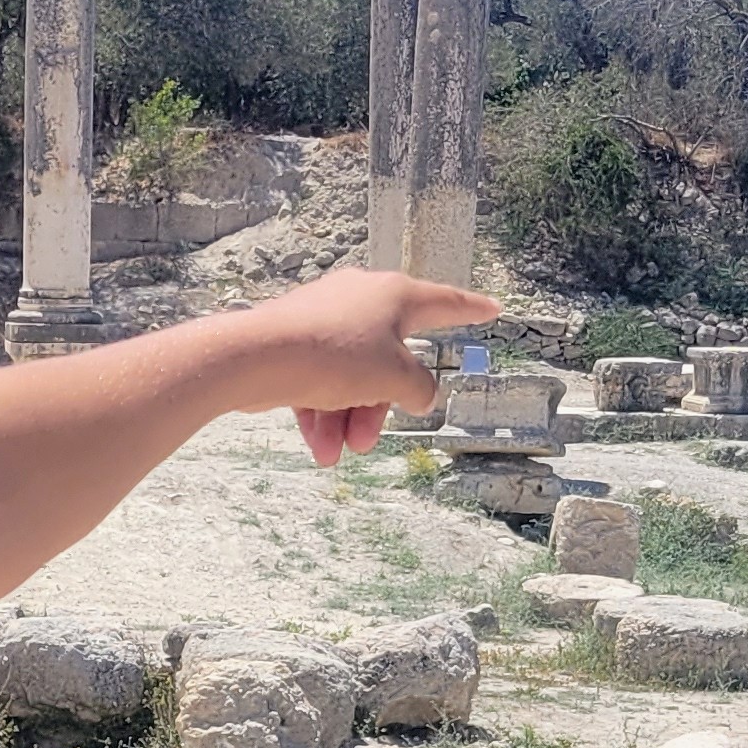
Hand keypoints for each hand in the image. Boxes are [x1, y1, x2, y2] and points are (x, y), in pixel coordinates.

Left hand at [235, 267, 506, 465]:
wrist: (257, 358)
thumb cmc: (333, 356)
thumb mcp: (393, 378)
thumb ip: (419, 387)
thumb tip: (419, 393)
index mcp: (394, 295)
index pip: (445, 302)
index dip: (471, 309)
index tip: (490, 309)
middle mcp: (360, 299)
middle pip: (388, 360)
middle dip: (377, 408)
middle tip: (365, 442)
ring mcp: (324, 318)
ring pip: (351, 377)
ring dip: (347, 418)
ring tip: (335, 452)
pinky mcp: (294, 341)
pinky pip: (319, 381)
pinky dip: (321, 412)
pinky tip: (317, 445)